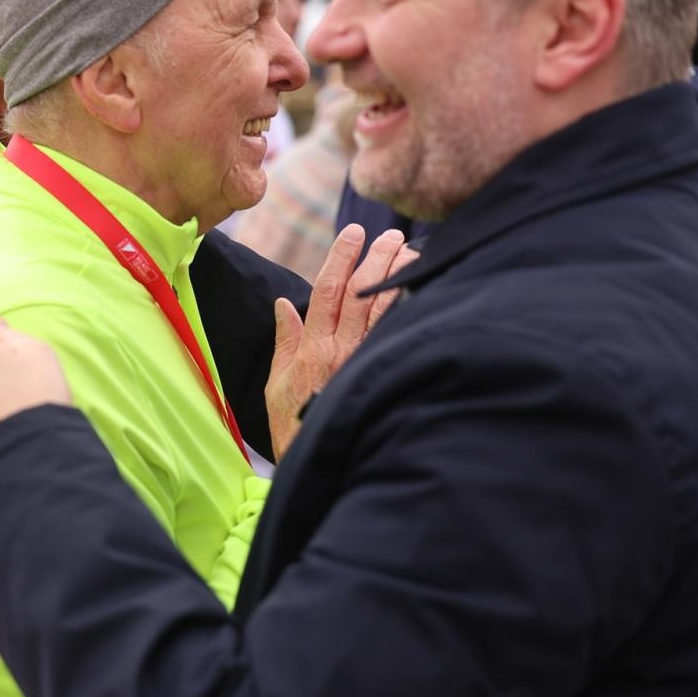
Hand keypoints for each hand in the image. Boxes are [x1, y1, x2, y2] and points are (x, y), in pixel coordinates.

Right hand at [265, 225, 417, 457]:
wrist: (316, 463)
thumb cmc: (293, 427)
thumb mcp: (276, 384)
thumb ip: (285, 341)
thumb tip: (284, 305)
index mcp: (313, 347)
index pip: (328, 289)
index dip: (341, 257)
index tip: (354, 233)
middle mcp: (340, 349)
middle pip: (360, 293)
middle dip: (375, 258)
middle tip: (390, 234)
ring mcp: (364, 362)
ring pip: (384, 310)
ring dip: (396, 278)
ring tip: (410, 252)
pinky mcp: (380, 375)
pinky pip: (397, 336)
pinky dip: (409, 310)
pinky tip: (420, 292)